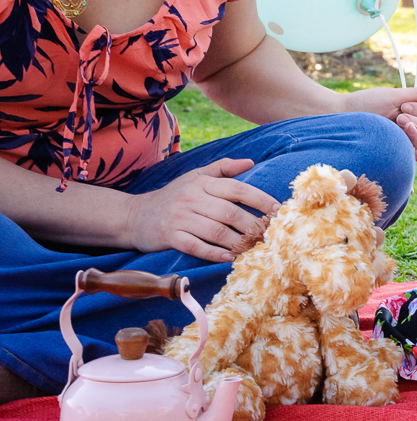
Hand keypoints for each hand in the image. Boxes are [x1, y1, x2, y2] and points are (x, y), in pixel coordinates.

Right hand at [126, 158, 279, 262]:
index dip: (260, 199)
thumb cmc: (173, 196)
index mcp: (201, 183)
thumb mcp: (195, 176)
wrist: (134, 215)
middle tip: (271, 235)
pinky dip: (213, 253)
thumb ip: (223, 168)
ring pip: (216, 231)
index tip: (278, 210)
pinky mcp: (169, 236)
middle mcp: (191, 198)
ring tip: (255, 248)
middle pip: (230, 213)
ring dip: (238, 242)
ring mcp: (180, 218)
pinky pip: (195, 246)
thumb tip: (250, 162)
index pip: (237, 189)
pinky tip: (228, 258)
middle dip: (253, 225)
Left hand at [341, 82, 416, 160]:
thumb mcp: (393, 97)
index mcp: (413, 113)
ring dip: (416, 136)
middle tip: (400, 119)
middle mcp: (412, 128)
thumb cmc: (365, 104)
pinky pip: (413, 158)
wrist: (342, 118)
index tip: (405, 107)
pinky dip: (415, 155)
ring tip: (399, 129)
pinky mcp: (397, 155)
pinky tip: (414, 153)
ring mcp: (405, 143)